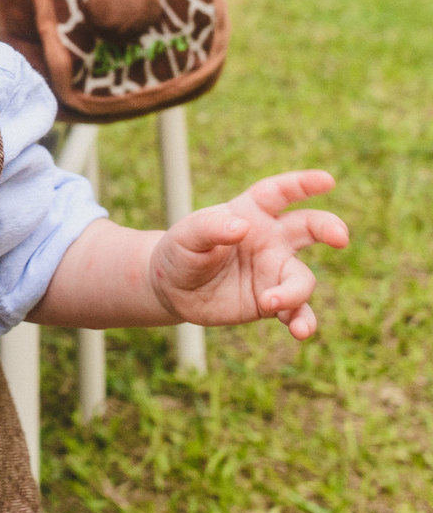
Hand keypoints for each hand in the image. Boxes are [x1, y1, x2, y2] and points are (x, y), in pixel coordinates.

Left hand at [150, 169, 348, 338]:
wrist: (173, 289)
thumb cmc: (181, 252)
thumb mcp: (186, 237)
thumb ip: (211, 228)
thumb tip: (242, 227)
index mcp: (250, 213)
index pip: (279, 193)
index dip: (302, 184)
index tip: (327, 180)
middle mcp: (270, 239)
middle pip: (309, 227)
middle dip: (329, 228)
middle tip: (340, 237)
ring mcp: (274, 271)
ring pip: (302, 278)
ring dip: (294, 292)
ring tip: (270, 302)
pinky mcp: (272, 301)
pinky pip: (297, 311)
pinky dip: (302, 321)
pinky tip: (300, 331)